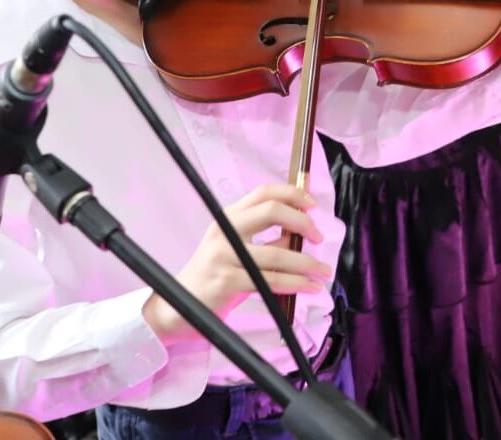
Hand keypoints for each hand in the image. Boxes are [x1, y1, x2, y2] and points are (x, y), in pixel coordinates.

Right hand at [142, 184, 330, 343]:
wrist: (177, 308)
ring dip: (307, 262)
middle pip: (272, 211)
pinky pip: (271, 280)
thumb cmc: (214, 277)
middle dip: (303, 222)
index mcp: (228, 218)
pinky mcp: (228, 281)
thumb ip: (268, 239)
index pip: (264, 193)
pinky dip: (296, 283)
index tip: (313, 205)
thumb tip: (302, 233)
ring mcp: (225, 255)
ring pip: (277, 252)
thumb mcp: (238, 250)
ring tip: (323, 271)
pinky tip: (309, 287)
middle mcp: (224, 230)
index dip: (292, 194)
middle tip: (319, 237)